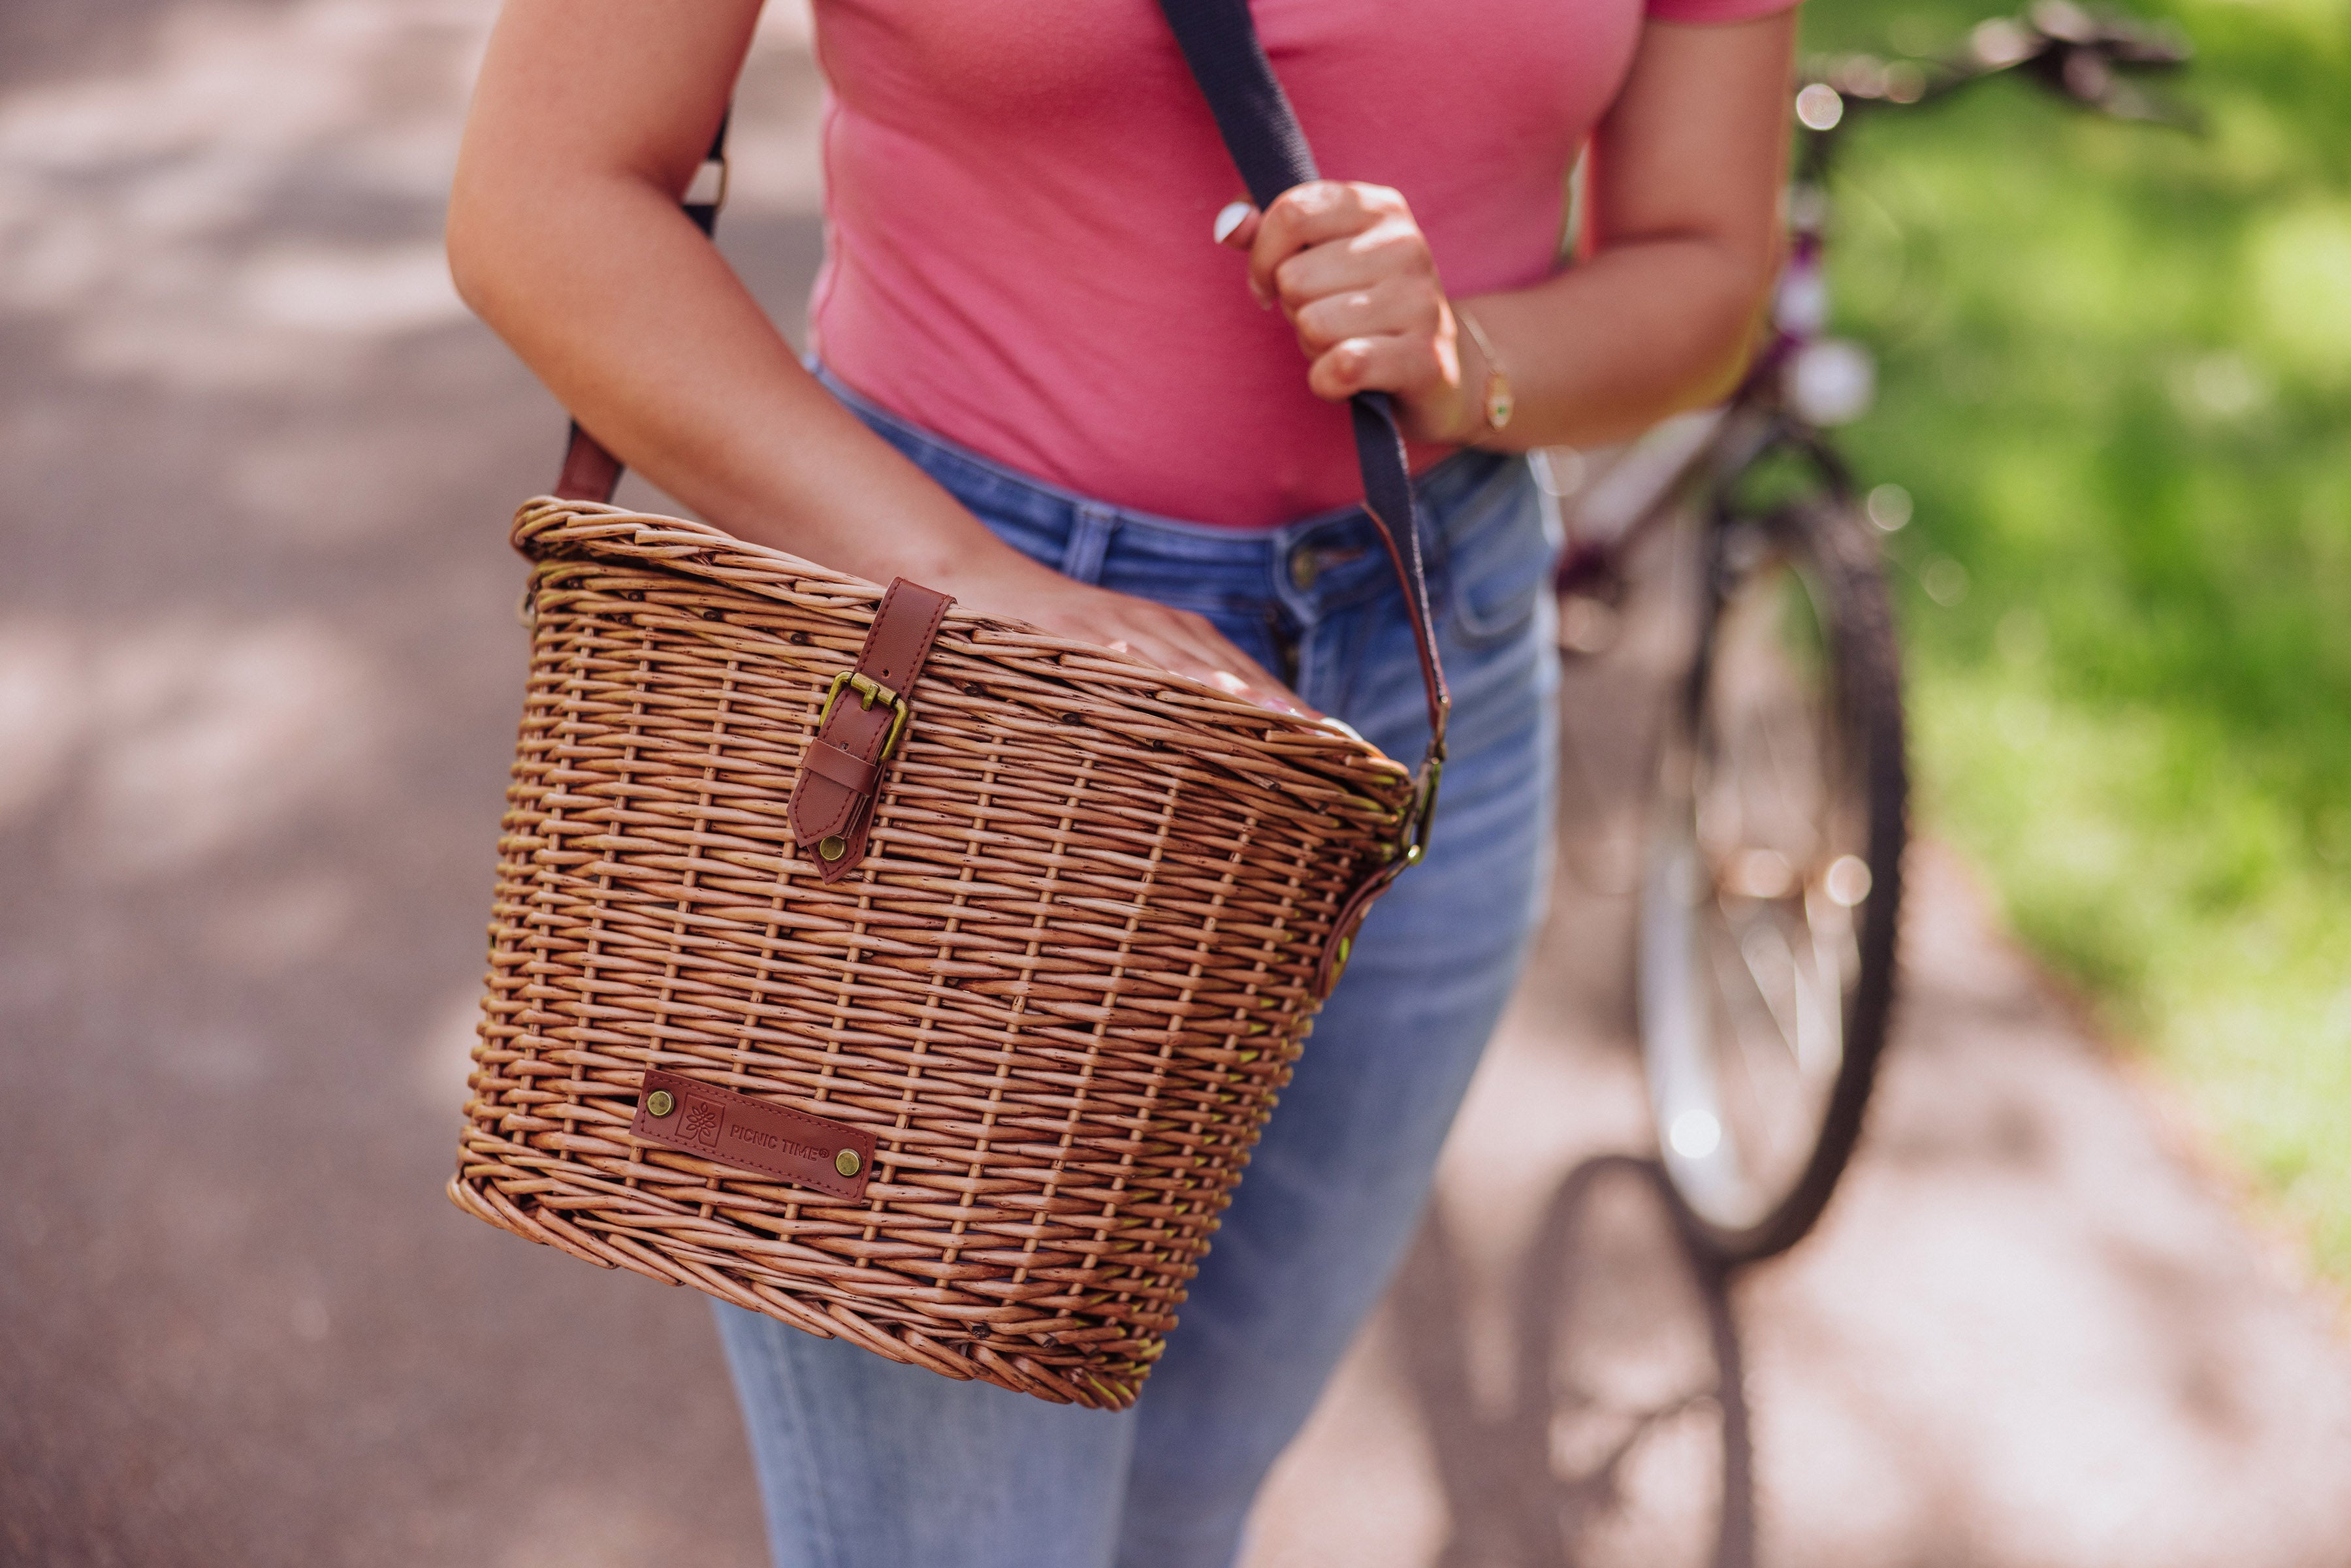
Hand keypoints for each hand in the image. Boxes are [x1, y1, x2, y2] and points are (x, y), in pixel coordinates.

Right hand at [951, 555, 1314, 718]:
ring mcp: (1128, 627)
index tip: (1343, 752)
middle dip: (1286, 712)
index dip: (1295, 715)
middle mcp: (1167, 629)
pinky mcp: (1085, 629)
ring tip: (1287, 728)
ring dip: (1243, 697)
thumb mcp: (1123, 670)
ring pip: (1196, 666)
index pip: (1252, 683)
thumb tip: (1212, 759)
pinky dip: (1166, 675)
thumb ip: (1166, 704)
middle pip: (1240, 675)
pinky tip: (1194, 695)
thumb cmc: (1060, 643)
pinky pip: (1132, 655)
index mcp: (1183, 641)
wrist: (988, 583)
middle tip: (1334, 750)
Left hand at [1215, 183, 1481, 443]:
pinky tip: (1346, 380)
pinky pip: (1341, 366)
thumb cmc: (1365, 311)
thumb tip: (1229, 224)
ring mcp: (1420, 301)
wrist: (1440, 374)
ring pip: (1312, 324)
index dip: (1263, 257)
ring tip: (1344, 346)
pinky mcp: (1424, 358)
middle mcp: (1406, 245)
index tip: (1269, 284)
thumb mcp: (1321, 259)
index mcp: (1379, 208)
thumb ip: (1269, 234)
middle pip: (1294, 277)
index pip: (1292, 212)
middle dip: (1294, 310)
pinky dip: (1327, 382)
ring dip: (1313, 348)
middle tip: (1326, 321)